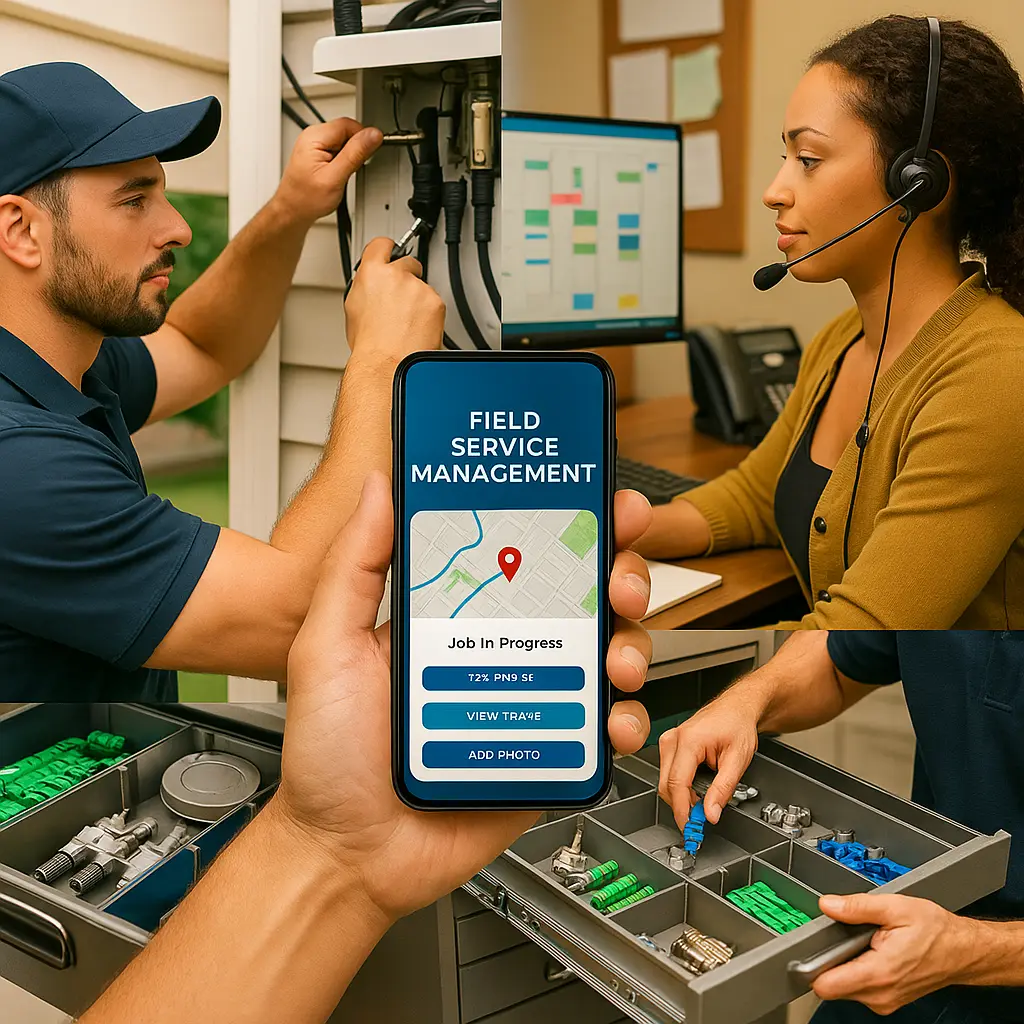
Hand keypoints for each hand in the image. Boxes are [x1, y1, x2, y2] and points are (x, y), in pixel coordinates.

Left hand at [273, 474, 654, 923]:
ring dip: (631, 643)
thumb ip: (356, 564)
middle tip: (620, 579)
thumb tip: (379, 488)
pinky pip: (603, 730)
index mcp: (456, 616)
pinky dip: (624, 720)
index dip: (570, 524)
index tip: (600, 503)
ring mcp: (530, 701)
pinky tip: (611, 720)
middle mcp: (501, 650)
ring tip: (615, 658)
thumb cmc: (328, 753)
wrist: (346, 852)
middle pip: (583, 597)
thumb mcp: (327, 644)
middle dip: (620, 575)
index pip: (525, 553)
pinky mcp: (548, 755)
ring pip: (606, 654)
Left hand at [275, 117, 382, 226]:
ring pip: (344, 141)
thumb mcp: (335, 178)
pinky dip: (343, 162)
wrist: (293, 211)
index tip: (367, 155)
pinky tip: (336, 174)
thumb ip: (356, 154)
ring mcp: (314, 143)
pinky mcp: (318, 152)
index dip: (362, 139)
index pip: (349, 124)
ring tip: (339, 174)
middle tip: (348, 170)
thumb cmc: (306, 199)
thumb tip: (373, 135)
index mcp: (315, 137)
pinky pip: (339, 150)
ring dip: (349, 157)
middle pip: (347, 131)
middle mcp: (313, 136)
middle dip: (355, 150)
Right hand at [344, 237, 444, 361]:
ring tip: (406, 323)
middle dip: (407, 277)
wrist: (387, 363)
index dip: (388, 248)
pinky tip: (417, 328)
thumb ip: (365, 287)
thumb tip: (370, 286)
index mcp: (372, 273)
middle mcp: (396, 275)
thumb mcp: (354, 308)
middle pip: (408, 263)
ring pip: (422, 287)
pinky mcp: (435, 302)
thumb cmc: (369, 344)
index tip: (391, 251)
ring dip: (418, 301)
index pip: (382, 245)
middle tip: (401, 301)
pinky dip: (429, 314)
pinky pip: (434, 303)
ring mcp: (418, 288)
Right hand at [657, 693, 758, 829]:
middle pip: (667, 785)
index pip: (677, 784)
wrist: (736, 708)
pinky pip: (669, 774)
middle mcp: (673, 740)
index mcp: (689, 741)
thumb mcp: (738, 760)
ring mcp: (668, 741)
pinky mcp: (669, 745)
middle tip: (702, 820)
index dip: (682, 810)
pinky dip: (682, 787)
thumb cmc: (737, 725)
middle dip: (683, 806)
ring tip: (706, 798)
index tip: (690, 828)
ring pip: (665, 782)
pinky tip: (698, 787)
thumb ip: (723, 789)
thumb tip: (710, 814)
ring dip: (683, 797)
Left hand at [813, 893, 979, 1013]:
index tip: (808, 948)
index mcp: (879, 972)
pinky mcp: (887, 999)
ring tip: (866, 942)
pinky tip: (874, 952)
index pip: (826, 986)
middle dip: (832, 959)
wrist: (963, 951)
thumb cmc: (936, 931)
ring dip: (847, 964)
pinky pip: (859, 987)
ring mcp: (884, 1000)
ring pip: (844, 986)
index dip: (811, 966)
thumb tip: (827, 905)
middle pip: (831, 985)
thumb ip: (856, 906)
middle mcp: (880, 994)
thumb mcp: (894, 907)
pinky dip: (859, 969)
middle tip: (848, 937)